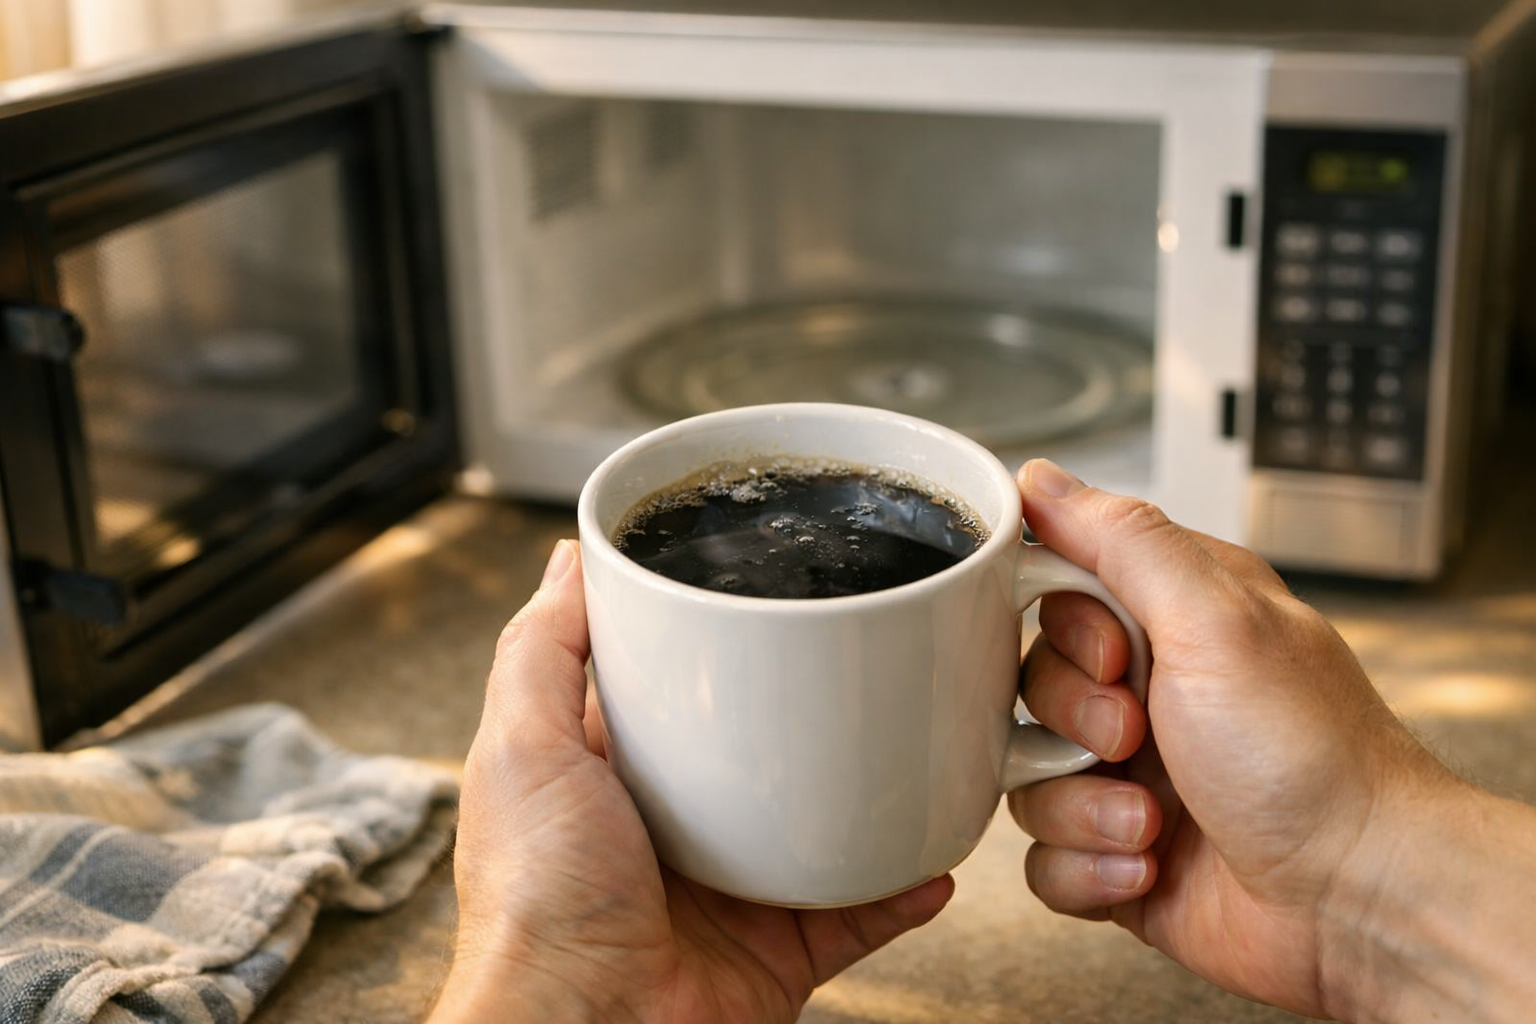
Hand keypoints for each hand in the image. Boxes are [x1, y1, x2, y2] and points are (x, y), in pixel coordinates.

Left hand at [431, 540, 953, 1023]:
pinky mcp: (779, 949)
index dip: (711, 641)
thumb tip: (571, 560)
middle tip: (863, 659)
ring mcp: (731, 889)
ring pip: (821, 825)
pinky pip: (860, 910)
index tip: (763, 592)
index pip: (670, 687)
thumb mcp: (520, 748)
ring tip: (916, 738)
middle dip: (811, 710)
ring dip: (870, 791)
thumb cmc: (532, 906)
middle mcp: (674, 827)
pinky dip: (901, 884)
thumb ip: (543, 652)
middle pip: (759, 751)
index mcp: (611, 775)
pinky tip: (933, 850)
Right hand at [1008, 459, 1535, 1023]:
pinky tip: (1146, 866)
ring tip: (1150, 819)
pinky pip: (1041, 859)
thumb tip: (1042, 481)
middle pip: (1029, 685)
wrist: (1363, 902)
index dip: (1064, 628)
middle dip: (1073, 723)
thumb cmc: (1314, 759)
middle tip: (1134, 736)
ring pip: (1026, 777)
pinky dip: (1087, 869)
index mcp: (1174, 618)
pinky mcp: (1117, 852)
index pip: (1057, 589)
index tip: (1112, 654)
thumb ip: (1123, 540)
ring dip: (1081, 806)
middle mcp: (1149, 692)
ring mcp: (1129, 776)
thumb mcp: (1217, 620)